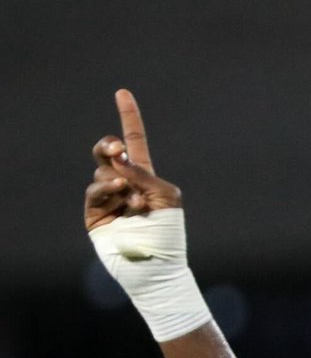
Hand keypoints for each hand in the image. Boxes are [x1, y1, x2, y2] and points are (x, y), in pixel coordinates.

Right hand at [84, 89, 181, 231]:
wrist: (156, 264)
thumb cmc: (168, 232)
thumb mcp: (165, 197)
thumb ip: (142, 173)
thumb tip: (117, 157)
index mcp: (145, 177)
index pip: (134, 141)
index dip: (129, 118)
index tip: (123, 92)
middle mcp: (124, 184)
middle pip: (107, 152)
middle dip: (109, 146)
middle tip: (117, 149)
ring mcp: (108, 198)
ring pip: (102, 172)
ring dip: (118, 180)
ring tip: (133, 197)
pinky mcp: (95, 213)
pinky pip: (95, 191)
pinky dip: (107, 189)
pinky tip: (122, 195)